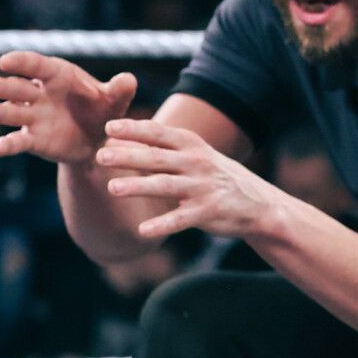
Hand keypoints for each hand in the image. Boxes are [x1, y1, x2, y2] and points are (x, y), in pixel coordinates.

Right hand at [0, 51, 137, 165]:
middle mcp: (39, 94)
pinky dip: (7, 144)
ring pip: (12, 112)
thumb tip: (129, 80)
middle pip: (17, 87)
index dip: (20, 62)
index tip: (4, 61)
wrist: (98, 141)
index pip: (36, 65)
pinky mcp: (32, 139)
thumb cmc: (104, 111)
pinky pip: (17, 141)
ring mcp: (33, 117)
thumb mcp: (115, 101)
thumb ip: (119, 90)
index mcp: (57, 76)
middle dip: (2, 87)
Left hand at [95, 116, 287, 241]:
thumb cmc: (213, 176)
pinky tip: (142, 230)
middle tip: (100, 156)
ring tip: (112, 188)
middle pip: (157, 158)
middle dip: (128, 156)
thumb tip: (117, 140)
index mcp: (191, 145)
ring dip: (138, 186)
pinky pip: (181, 219)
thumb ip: (158, 149)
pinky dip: (162, 225)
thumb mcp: (192, 156)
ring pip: (165, 186)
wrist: (257, 203)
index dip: (134, 129)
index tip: (108, 127)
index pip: (159, 133)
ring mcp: (203, 187)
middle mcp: (197, 162)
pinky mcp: (208, 211)